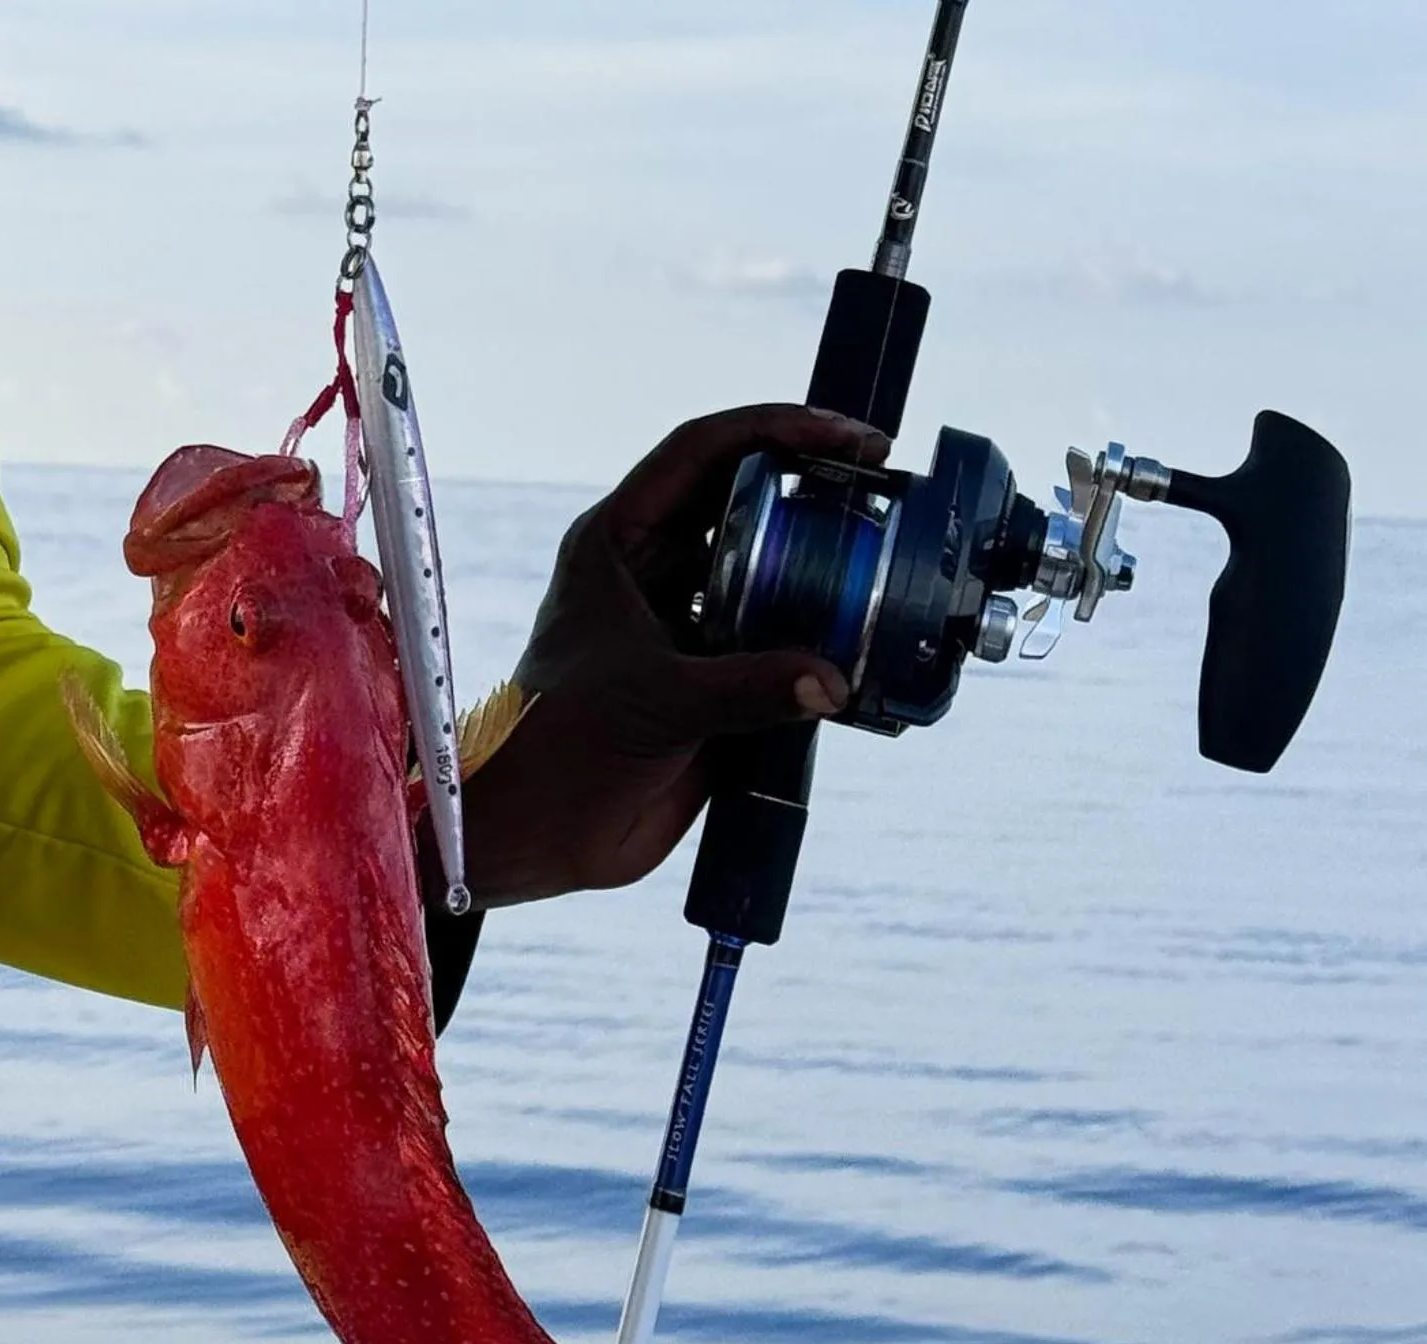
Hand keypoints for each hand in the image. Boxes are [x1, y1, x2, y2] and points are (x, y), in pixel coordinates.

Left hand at [450, 403, 889, 908]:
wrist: (541, 830)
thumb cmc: (560, 746)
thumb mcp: (658, 701)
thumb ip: (748, 686)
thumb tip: (835, 682)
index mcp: (617, 541)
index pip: (701, 452)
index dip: (777, 429)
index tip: (847, 438)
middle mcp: (653, 570)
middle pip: (745, 500)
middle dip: (813, 489)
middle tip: (882, 488)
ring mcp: (684, 622)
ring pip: (766, 569)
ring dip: (821, 567)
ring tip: (885, 560)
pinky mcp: (710, 676)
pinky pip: (775, 640)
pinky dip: (818, 640)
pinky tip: (862, 642)